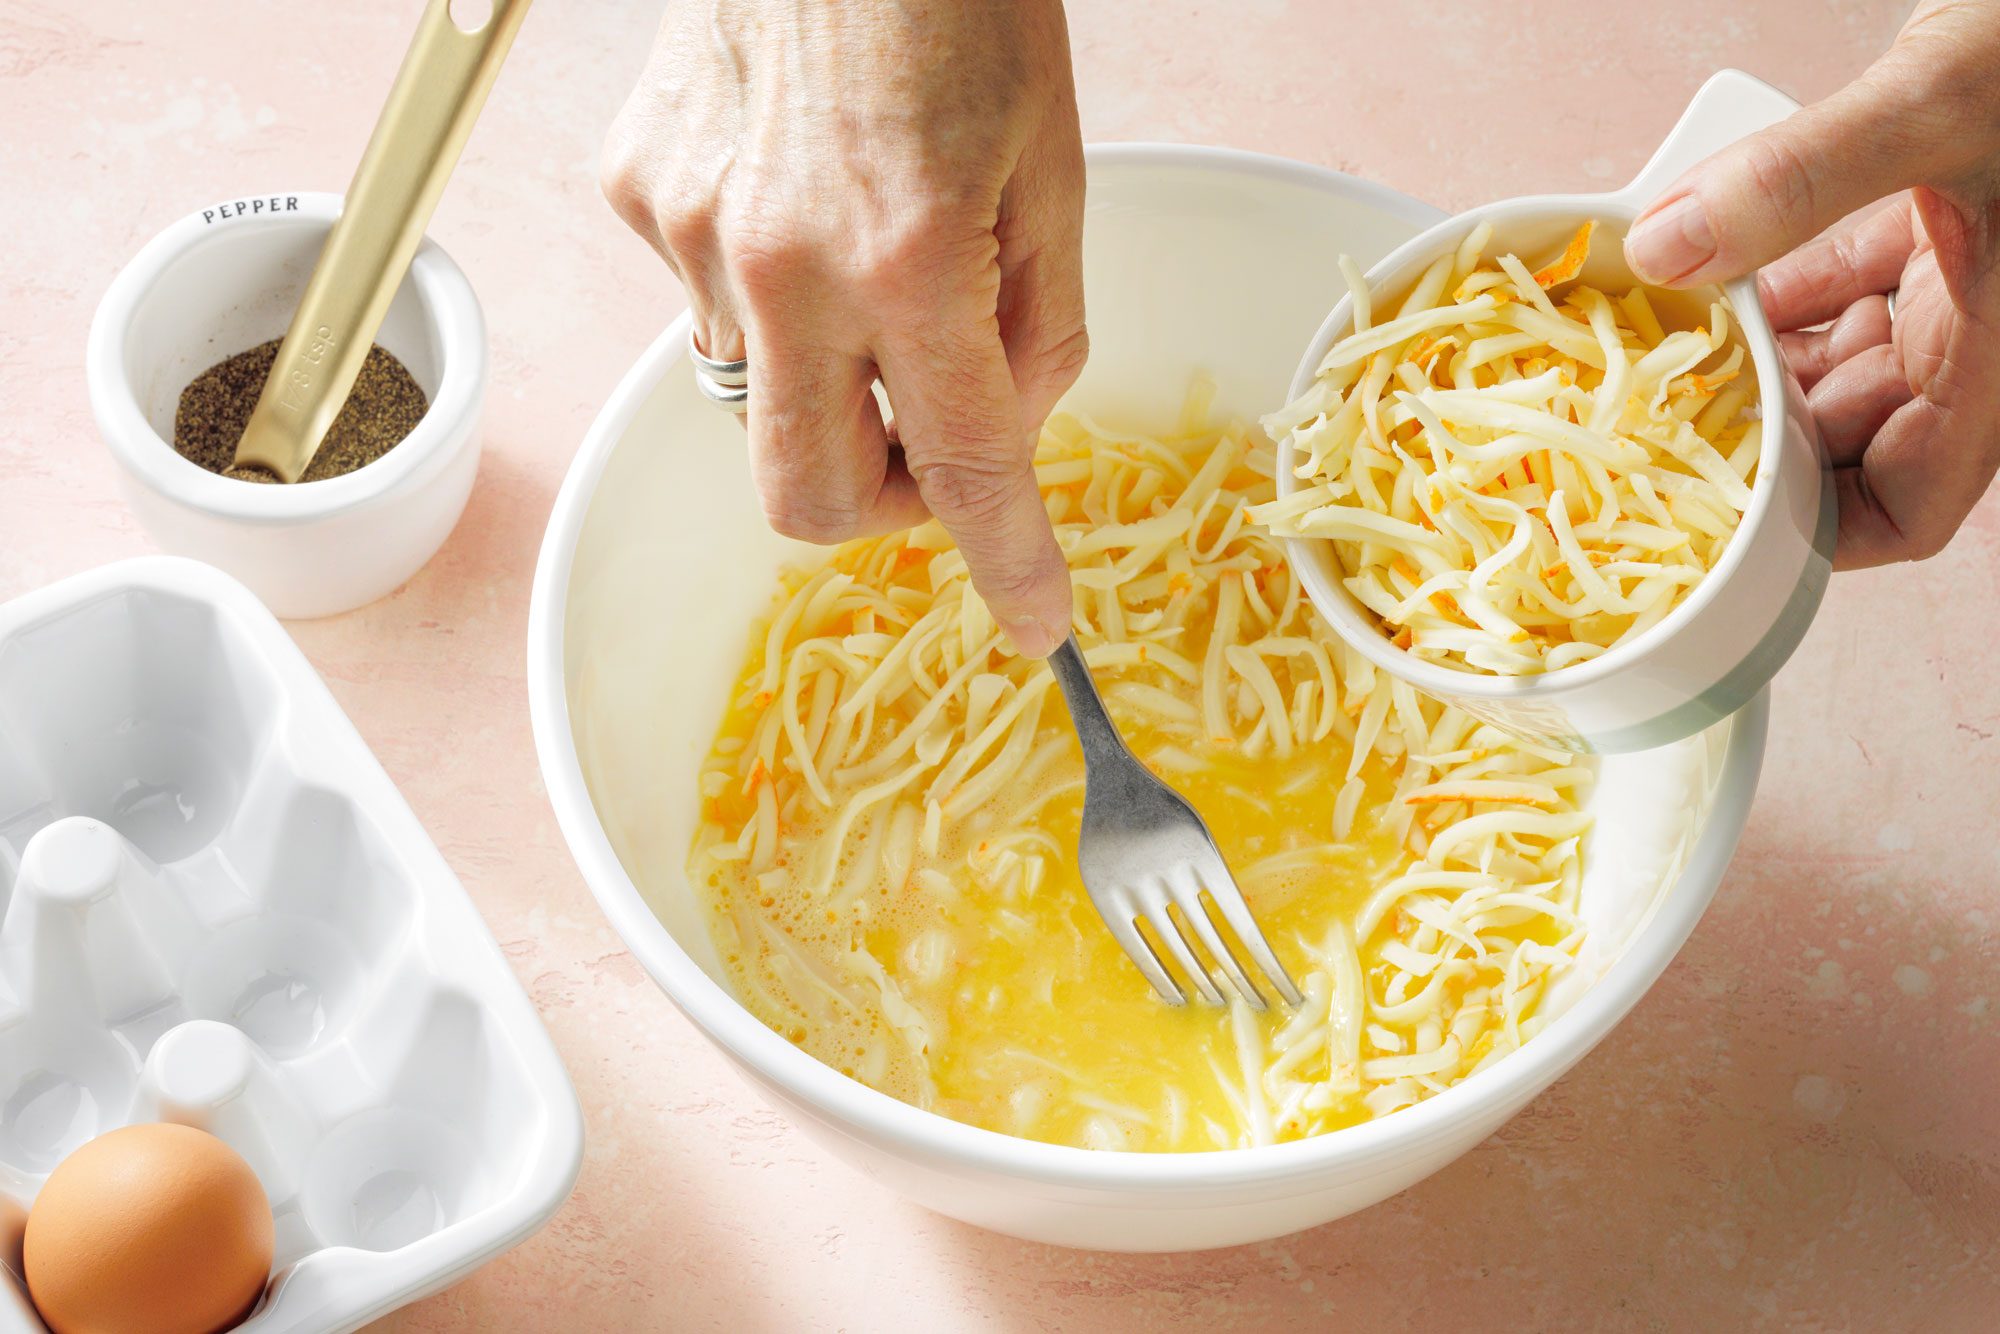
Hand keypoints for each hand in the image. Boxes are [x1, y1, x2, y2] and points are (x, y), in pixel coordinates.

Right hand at [600, 0, 1085, 655]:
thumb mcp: (1054, 167)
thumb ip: (1036, 328)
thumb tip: (1004, 430)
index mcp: (908, 256)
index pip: (963, 468)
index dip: (1008, 561)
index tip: (1034, 621)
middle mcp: (776, 264)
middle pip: (806, 497)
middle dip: (880, 501)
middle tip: (932, 443)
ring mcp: (687, 229)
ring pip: (755, 394)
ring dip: (824, 371)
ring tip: (864, 247)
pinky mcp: (638, 188)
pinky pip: (702, 295)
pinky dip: (764, 282)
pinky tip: (795, 188)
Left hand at [1624, 1, 1999, 568]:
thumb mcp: (1939, 102)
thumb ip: (1803, 178)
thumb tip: (1666, 246)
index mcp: (1995, 360)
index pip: (1904, 512)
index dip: (1814, 537)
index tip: (1709, 523)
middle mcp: (1975, 338)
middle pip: (1845, 440)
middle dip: (1747, 431)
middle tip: (1631, 424)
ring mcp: (1957, 280)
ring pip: (1831, 360)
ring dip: (1745, 352)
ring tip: (1644, 347)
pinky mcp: (1938, 220)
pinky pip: (1837, 282)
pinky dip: (1769, 281)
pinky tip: (1694, 268)